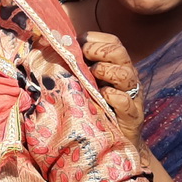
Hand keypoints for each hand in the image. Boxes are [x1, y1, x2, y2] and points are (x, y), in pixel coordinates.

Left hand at [81, 31, 144, 145]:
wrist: (117, 142)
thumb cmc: (98, 109)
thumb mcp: (87, 85)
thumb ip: (76, 68)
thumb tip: (49, 50)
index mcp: (117, 66)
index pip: (113, 42)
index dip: (95, 39)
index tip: (77, 43)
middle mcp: (127, 77)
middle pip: (119, 53)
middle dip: (98, 50)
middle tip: (83, 57)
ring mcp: (131, 96)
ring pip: (124, 74)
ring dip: (105, 71)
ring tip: (92, 76)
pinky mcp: (132, 117)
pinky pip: (125, 101)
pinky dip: (112, 96)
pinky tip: (102, 96)